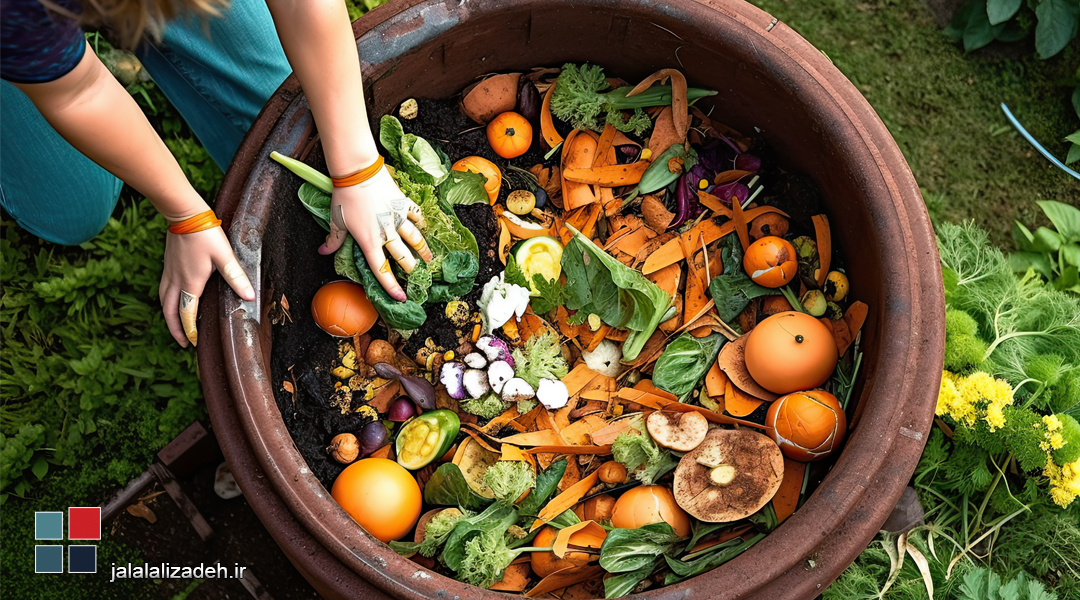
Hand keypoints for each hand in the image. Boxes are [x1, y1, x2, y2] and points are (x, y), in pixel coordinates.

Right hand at [160, 227, 254, 346]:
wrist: (184, 214)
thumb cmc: (205, 234)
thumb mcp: (224, 256)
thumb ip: (236, 277)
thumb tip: (250, 296)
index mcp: (191, 283)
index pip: (187, 314)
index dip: (190, 330)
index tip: (195, 342)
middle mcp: (176, 281)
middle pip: (170, 312)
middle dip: (175, 329)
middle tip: (183, 342)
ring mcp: (169, 272)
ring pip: (164, 301)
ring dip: (169, 316)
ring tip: (175, 325)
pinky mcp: (168, 265)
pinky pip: (164, 290)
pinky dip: (167, 301)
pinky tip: (173, 299)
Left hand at [317, 165, 432, 300]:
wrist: (358, 172)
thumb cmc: (344, 197)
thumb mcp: (336, 221)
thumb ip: (333, 240)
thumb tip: (323, 252)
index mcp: (369, 241)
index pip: (381, 270)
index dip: (391, 286)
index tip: (401, 297)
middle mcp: (386, 233)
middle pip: (403, 257)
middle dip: (411, 269)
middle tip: (417, 275)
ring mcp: (397, 218)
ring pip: (415, 238)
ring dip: (423, 250)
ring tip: (429, 259)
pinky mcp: (403, 204)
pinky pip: (416, 215)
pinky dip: (421, 221)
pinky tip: (424, 226)